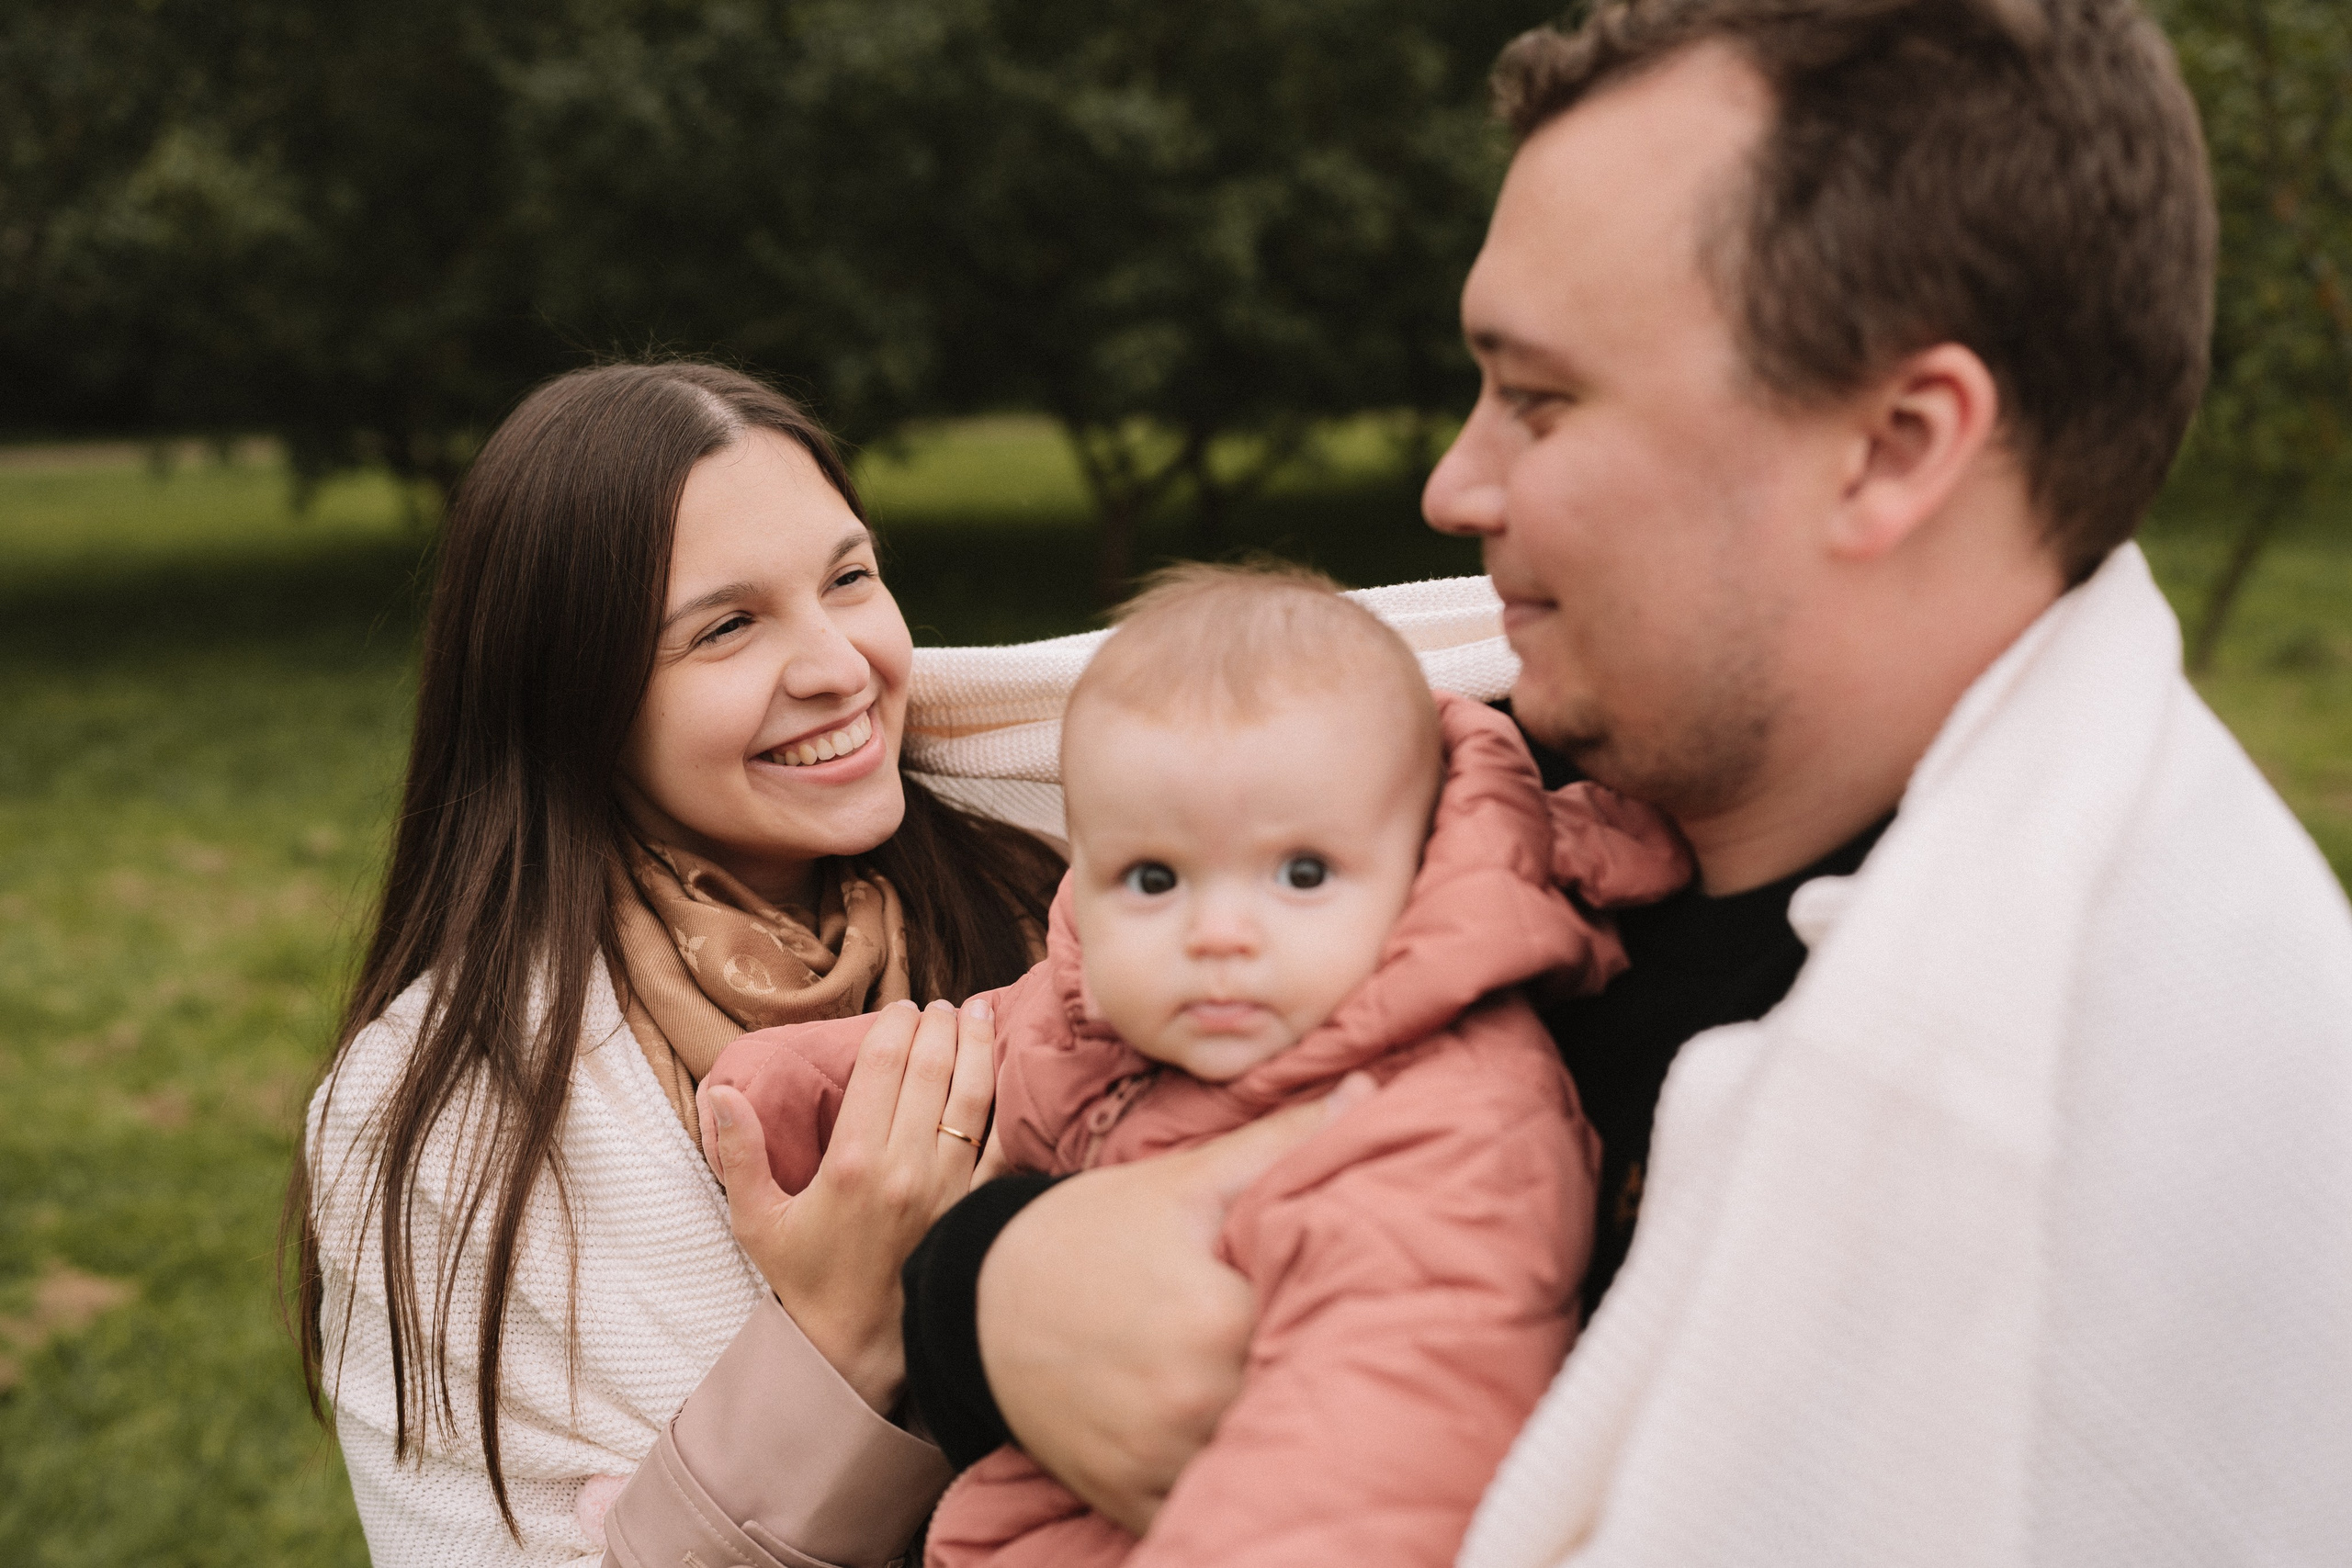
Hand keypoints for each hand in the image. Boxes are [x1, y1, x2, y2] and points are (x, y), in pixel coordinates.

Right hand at [699, 995, 996, 1413]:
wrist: (858, 1347)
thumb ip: (740, 1152)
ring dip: (977, 1046)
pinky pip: (999, 1145)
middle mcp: (905, 1168)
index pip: (883, 1067)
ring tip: (978, 1012)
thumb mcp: (756, 1219)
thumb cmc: (805, 1280)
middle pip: (932, 1070)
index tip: (901, 1006)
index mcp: (851, 1163)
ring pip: (973, 1097)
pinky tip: (1006, 1071)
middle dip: (939, 1025)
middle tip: (940, 1004)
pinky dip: (1005, 1102)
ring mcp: (947, 1188)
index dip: (895, 1025)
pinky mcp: (972, 1209)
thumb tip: (720, 1092)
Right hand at [976, 1072, 1376, 1533]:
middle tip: (1307, 1334)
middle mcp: (1192, 1403)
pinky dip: (1220, 1473)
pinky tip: (1219, 1428)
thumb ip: (1283, 1142)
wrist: (978, 1301)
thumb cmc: (1090, 1232)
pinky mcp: (1135, 1504)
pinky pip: (1206, 1502)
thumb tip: (1368, 1093)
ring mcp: (1161, 1462)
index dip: (1339, 1307)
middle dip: (1308, 1365)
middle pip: (1295, 1395)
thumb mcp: (1185, 1181)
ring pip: (1256, 1455)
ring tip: (1266, 1380)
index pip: (1323, 1325)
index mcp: (1216, 1321)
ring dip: (1268, 1424)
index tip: (1338, 1292)